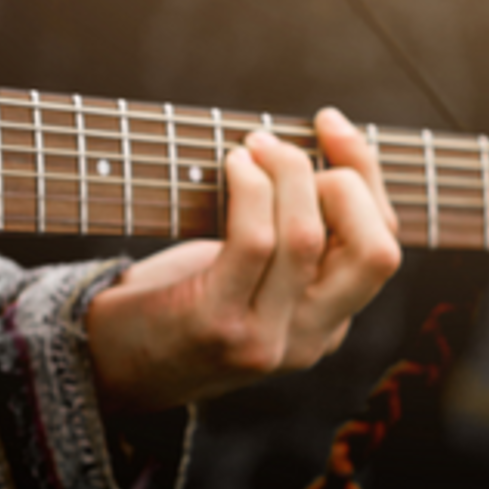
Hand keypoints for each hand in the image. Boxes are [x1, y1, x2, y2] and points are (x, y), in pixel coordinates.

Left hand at [83, 108, 401, 412]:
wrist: (105, 364)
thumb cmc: (173, 299)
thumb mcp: (247, 275)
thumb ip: (287, 236)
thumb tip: (304, 146)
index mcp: (328, 323)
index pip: (383, 244)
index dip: (367, 174)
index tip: (330, 124)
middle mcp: (310, 340)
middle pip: (376, 251)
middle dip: (347, 179)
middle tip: (281, 149)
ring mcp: (267, 339)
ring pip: (308, 237)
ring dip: (285, 173)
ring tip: (250, 148)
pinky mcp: (217, 325)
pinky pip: (254, 242)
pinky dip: (249, 190)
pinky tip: (231, 167)